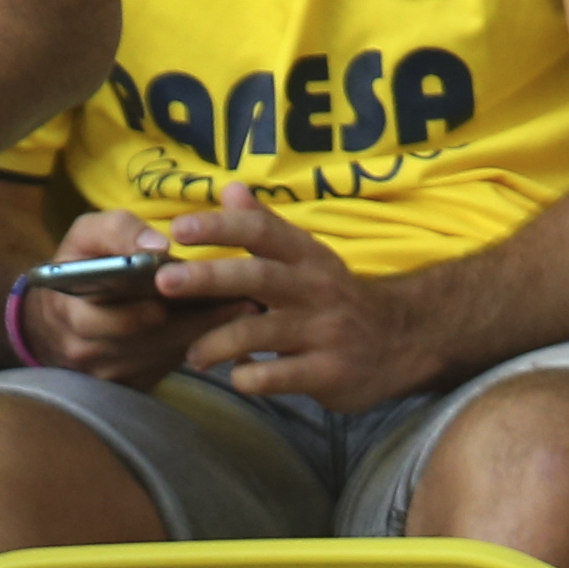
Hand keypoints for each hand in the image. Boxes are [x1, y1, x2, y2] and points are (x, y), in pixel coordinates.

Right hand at [15, 206, 230, 383]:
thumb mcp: (85, 236)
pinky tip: (224, 327)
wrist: (56, 318)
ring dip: (205, 335)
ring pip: (165, 356)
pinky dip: (195, 345)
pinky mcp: (129, 385)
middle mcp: (87, 353)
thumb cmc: (77, 267)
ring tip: (244, 312)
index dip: (147, 311)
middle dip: (198, 322)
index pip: (110, 320)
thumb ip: (119, 232)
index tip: (190, 294)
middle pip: (150, 342)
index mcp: (69, 314)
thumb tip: (157, 246)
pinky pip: (168, 366)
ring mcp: (109, 374)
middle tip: (244, 303)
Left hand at [150, 186, 431, 406]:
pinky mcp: (329, 373)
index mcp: (308, 257)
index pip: (262, 231)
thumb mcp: (310, 257)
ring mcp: (323, 333)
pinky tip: (238, 377)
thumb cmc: (340, 298)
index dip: (221, 226)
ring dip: (217, 342)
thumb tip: (229, 189)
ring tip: (191, 354)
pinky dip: (249, 378)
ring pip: (260, 333)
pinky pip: (277, 378)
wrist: (403, 341)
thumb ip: (267, 227)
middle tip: (164, 282)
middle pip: (257, 277)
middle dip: (208, 278)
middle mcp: (316, 289)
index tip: (180, 228)